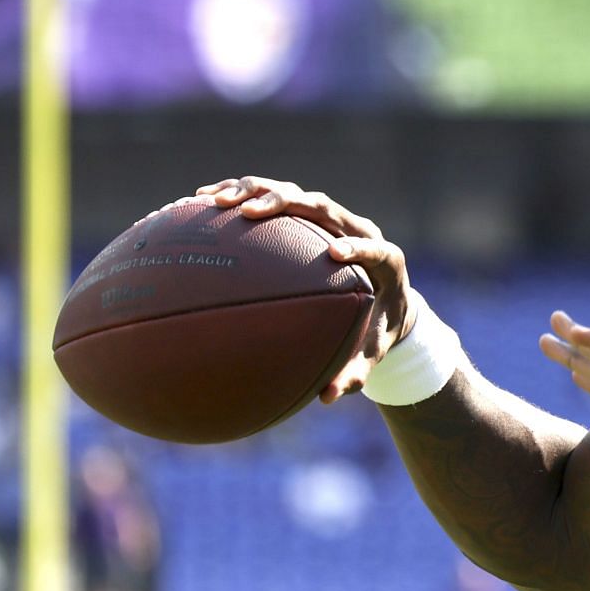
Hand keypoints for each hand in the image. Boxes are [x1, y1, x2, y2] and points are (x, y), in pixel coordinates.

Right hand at [195, 175, 414, 401]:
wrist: (388, 298)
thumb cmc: (378, 329)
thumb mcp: (371, 354)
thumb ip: (354, 374)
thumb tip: (325, 397)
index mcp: (384, 261)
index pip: (372, 247)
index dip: (356, 246)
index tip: (334, 254)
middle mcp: (357, 230)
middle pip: (323, 206)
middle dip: (287, 203)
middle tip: (250, 212)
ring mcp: (333, 219)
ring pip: (294, 194)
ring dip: (256, 192)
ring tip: (216, 201)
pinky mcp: (311, 217)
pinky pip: (276, 199)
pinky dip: (242, 196)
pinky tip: (201, 201)